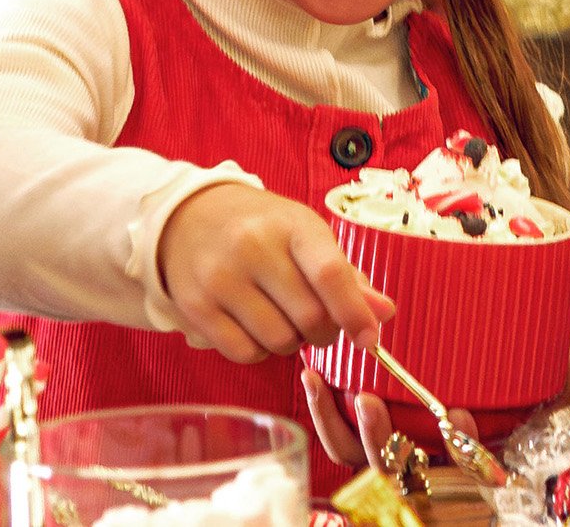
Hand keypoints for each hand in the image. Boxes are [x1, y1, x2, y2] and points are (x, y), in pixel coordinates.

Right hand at [156, 183, 393, 364]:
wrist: (186, 216)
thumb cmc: (259, 228)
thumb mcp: (304, 235)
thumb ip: (346, 276)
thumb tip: (384, 313)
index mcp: (289, 225)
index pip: (331, 275)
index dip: (355, 314)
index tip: (369, 340)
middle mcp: (250, 247)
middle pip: (310, 319)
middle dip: (324, 333)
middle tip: (314, 322)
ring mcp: (219, 276)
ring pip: (279, 341)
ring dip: (290, 342)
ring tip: (278, 317)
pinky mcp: (195, 304)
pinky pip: (245, 352)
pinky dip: (258, 350)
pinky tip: (252, 326)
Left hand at [305, 337, 569, 472]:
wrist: (450, 382)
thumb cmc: (498, 404)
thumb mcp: (537, 393)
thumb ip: (559, 379)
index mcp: (471, 455)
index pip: (466, 463)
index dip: (461, 443)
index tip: (460, 416)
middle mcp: (430, 462)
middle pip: (401, 470)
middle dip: (385, 442)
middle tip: (373, 402)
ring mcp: (393, 455)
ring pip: (362, 459)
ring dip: (349, 429)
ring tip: (345, 391)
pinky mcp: (358, 436)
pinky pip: (336, 440)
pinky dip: (321, 412)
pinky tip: (313, 377)